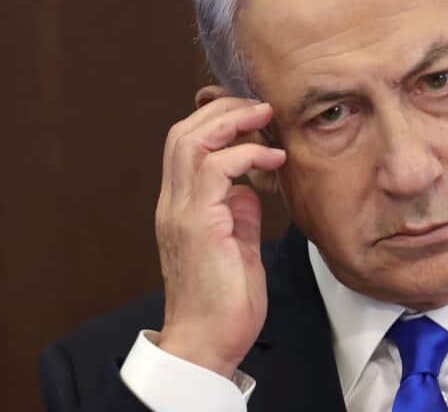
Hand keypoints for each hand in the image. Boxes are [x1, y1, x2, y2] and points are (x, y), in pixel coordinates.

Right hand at [154, 94, 286, 377]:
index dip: (217, 119)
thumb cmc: (226, 298)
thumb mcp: (238, 240)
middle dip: (224, 109)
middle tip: (262, 107)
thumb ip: (239, 208)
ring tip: (266, 118)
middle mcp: (174, 204)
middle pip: (182, 132)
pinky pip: (215, 169)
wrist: (209, 340)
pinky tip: (274, 159)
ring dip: (233, 122)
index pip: (185, 143)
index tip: (255, 114)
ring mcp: (181, 212)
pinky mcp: (198, 224)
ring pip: (190, 141)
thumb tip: (250, 182)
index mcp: (181, 205)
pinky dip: (247, 154)